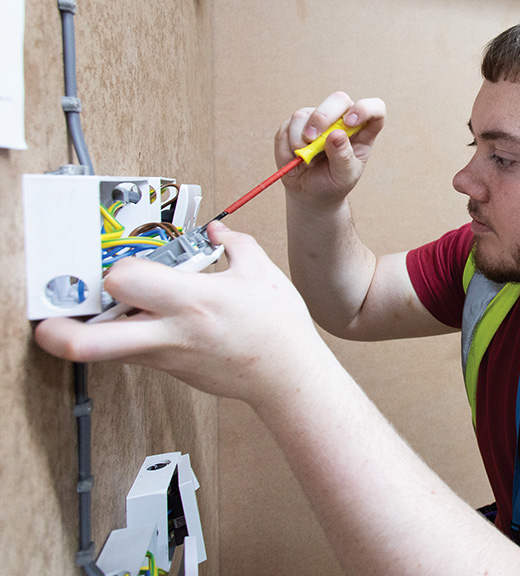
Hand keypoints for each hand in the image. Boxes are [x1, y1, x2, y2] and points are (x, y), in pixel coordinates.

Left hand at [34, 221, 334, 407]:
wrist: (288, 377)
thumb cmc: (278, 330)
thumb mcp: (262, 274)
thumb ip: (234, 244)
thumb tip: (218, 233)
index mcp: (193, 301)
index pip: (124, 282)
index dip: (116, 269)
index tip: (127, 264)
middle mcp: (170, 332)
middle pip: (88, 343)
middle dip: (58, 331)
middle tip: (53, 315)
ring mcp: (165, 356)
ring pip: (102, 352)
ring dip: (86, 333)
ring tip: (85, 316)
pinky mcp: (169, 370)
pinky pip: (131, 352)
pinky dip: (123, 337)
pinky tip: (137, 322)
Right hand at [277, 92, 385, 206]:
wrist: (310, 192)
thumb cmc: (333, 183)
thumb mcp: (344, 176)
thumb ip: (343, 157)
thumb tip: (336, 135)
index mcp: (362, 130)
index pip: (375, 108)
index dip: (365, 109)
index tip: (349, 123)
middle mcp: (341, 119)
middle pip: (339, 100)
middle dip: (322, 117)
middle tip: (312, 139)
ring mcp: (318, 118)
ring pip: (305, 114)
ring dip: (300, 140)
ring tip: (306, 161)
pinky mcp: (297, 123)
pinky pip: (287, 126)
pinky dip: (287, 148)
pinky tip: (294, 160)